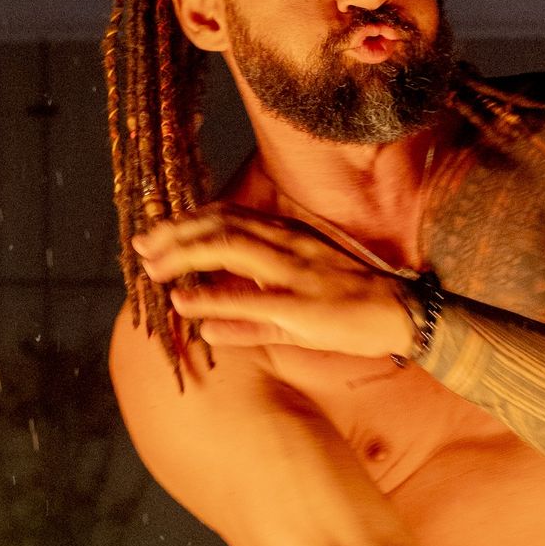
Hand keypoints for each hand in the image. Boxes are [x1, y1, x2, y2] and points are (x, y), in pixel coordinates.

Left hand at [133, 210, 415, 357]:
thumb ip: (247, 318)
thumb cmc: (349, 310)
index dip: (187, 222)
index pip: (229, 216)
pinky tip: (184, 303)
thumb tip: (204, 329)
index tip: (156, 234)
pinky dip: (212, 299)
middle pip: (221, 225)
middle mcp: (288, 244)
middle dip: (175, 234)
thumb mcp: (294, 309)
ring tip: (153, 269)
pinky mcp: (301, 306)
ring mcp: (295, 272)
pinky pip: (249, 298)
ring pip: (229, 248)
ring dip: (185, 256)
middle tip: (141, 247)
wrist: (402, 316)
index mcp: (288, 236)